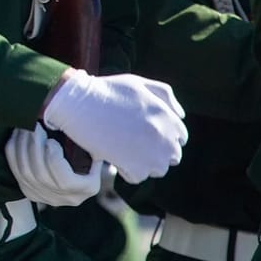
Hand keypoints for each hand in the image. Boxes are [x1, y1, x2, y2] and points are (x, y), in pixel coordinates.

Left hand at [5, 124, 100, 206]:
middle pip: (41, 175)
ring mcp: (44, 197)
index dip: (54, 160)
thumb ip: (90, 144)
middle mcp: (64, 198)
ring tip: (25, 128)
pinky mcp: (28, 191)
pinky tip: (16, 136)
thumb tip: (82, 131)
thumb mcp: (94, 148)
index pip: (64, 180)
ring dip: (22, 146)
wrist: (77, 165)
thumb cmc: (87, 150)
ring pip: (25, 173)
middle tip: (33, 127)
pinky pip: (15, 171)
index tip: (51, 141)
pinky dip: (13, 151)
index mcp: (85, 189)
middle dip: (34, 147)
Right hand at [41, 70, 186, 182]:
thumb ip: (165, 95)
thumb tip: (181, 116)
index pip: (180, 137)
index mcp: (168, 117)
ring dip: (143, 163)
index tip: (144, 134)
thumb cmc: (107, 90)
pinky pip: (138, 177)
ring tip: (123, 149)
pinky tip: (114, 155)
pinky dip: (127, 171)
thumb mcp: (138, 83)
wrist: (79, 102)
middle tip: (133, 143)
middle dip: (156, 151)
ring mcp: (152, 154)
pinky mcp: (136, 168)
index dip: (162, 136)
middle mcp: (166, 137)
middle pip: (172, 156)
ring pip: (157, 169)